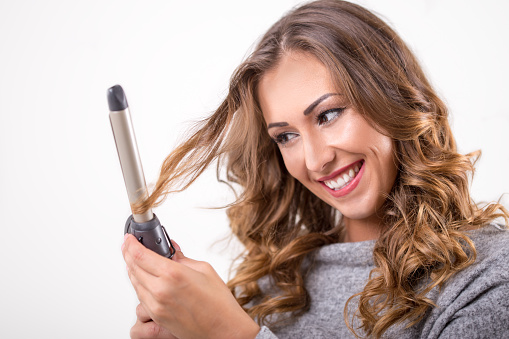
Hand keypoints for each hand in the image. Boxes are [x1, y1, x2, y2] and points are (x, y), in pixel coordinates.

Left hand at [122, 234, 259, 338]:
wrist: (224, 331)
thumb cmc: (219, 303)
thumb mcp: (204, 270)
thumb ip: (182, 258)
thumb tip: (172, 250)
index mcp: (173, 274)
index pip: (140, 255)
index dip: (131, 244)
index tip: (129, 239)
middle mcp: (161, 290)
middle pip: (133, 268)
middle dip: (129, 254)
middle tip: (129, 246)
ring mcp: (156, 306)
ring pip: (134, 283)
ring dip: (132, 270)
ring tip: (136, 260)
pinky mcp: (157, 317)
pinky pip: (140, 298)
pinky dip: (139, 285)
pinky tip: (144, 279)